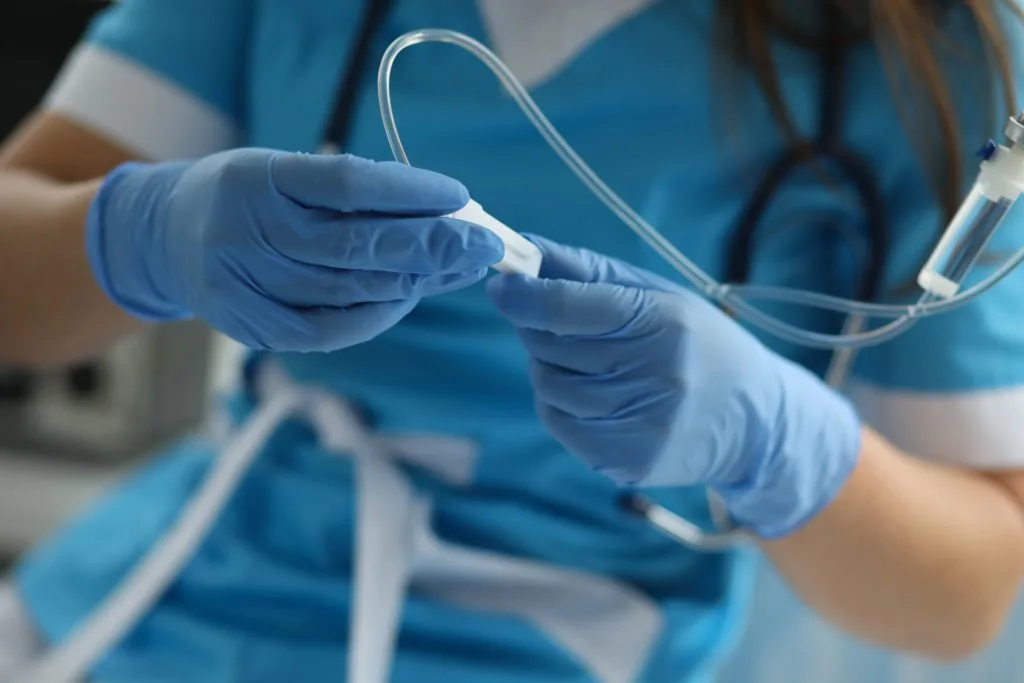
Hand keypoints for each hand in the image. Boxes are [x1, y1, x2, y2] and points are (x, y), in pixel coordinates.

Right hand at [86, 150, 502, 350]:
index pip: (347, 185)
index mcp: (257, 177)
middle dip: (430, 246)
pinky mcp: (251, 327)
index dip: (409, 193)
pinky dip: (377, 316)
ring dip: (415, 281)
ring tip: (460, 269)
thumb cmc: (247, 197)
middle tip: (484, 244)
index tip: (459, 197)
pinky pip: (330, 330)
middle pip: (354, 245)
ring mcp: (244, 285)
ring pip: (348, 290)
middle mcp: (246, 231)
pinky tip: (410, 297)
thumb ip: (351, 190)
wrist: (164, 238)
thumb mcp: (284, 171)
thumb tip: (440, 210)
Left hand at [487, 237, 861, 538]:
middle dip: (537, 328)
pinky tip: (591, 393)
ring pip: (549, 386)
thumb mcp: (658, 294)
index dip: (524, 296)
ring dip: (548, 367)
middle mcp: (655, 376)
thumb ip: (588, 271)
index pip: (569, 308)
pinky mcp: (627, 460)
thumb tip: (524, 247)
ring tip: (585, 360)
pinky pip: (559, 422)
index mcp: (664, 323)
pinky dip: (559, 402)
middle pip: (551, 347)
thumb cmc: (698, 343)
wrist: (753, 421)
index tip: (502, 287)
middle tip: (551, 319)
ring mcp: (641, 425)